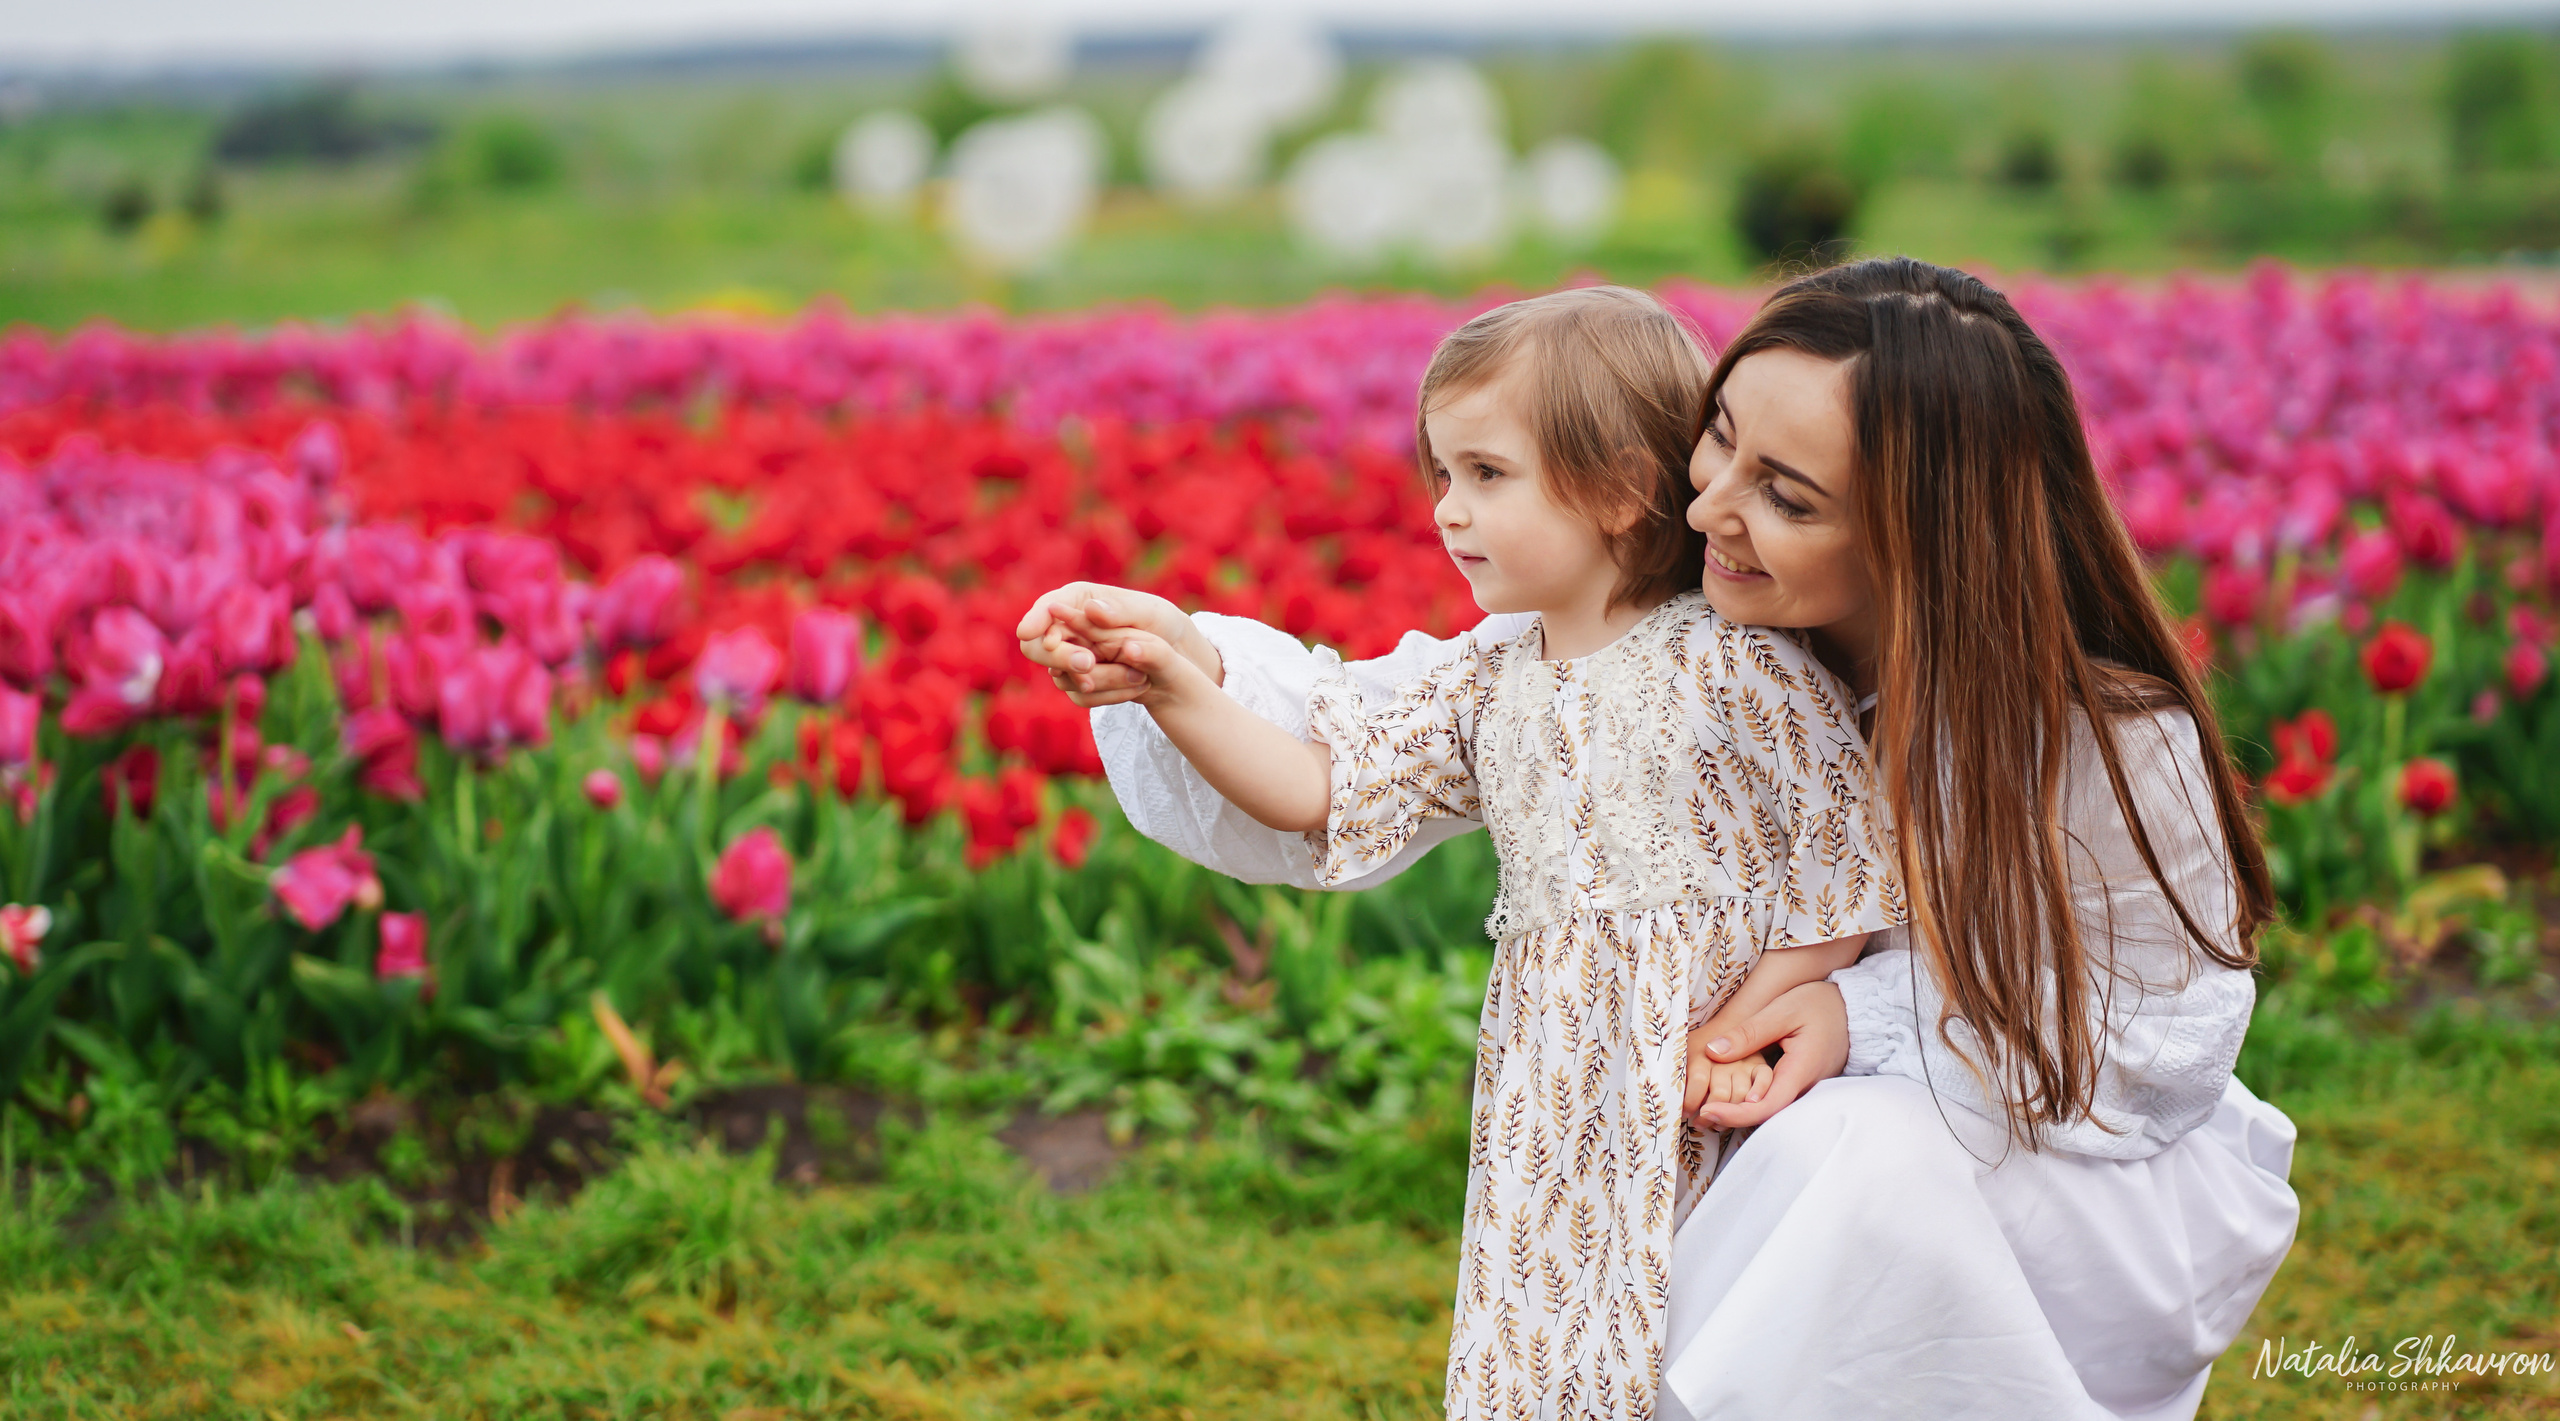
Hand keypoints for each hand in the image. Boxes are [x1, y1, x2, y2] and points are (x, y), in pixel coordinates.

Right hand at [1014, 583, 1216, 706]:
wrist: (1174, 655)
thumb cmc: (1160, 622)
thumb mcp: (1149, 611)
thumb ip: (1121, 611)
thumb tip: (1091, 609)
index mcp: (1079, 600)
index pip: (1047, 607)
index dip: (1035, 620)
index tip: (1028, 632)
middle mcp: (1068, 629)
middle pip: (1038, 645)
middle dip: (1060, 656)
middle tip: (1088, 663)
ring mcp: (1071, 657)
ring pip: (1060, 675)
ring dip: (1091, 680)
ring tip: (1133, 676)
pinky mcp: (1082, 682)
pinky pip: (1079, 695)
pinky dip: (1105, 694)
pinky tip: (1134, 688)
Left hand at [1689, 981, 1850, 1130]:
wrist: (1853, 1009)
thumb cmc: (1820, 1005)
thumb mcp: (1782, 1010)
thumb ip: (1749, 1033)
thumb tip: (1712, 1052)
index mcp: (1801, 1071)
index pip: (1766, 1106)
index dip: (1735, 1114)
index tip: (1707, 1111)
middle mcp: (1805, 1088)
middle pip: (1765, 1115)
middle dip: (1731, 1117)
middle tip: (1697, 1113)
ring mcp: (1805, 1089)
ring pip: (1769, 1110)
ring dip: (1739, 1111)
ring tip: (1705, 1106)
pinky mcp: (1801, 1084)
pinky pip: (1775, 1100)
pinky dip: (1750, 1102)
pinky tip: (1728, 1095)